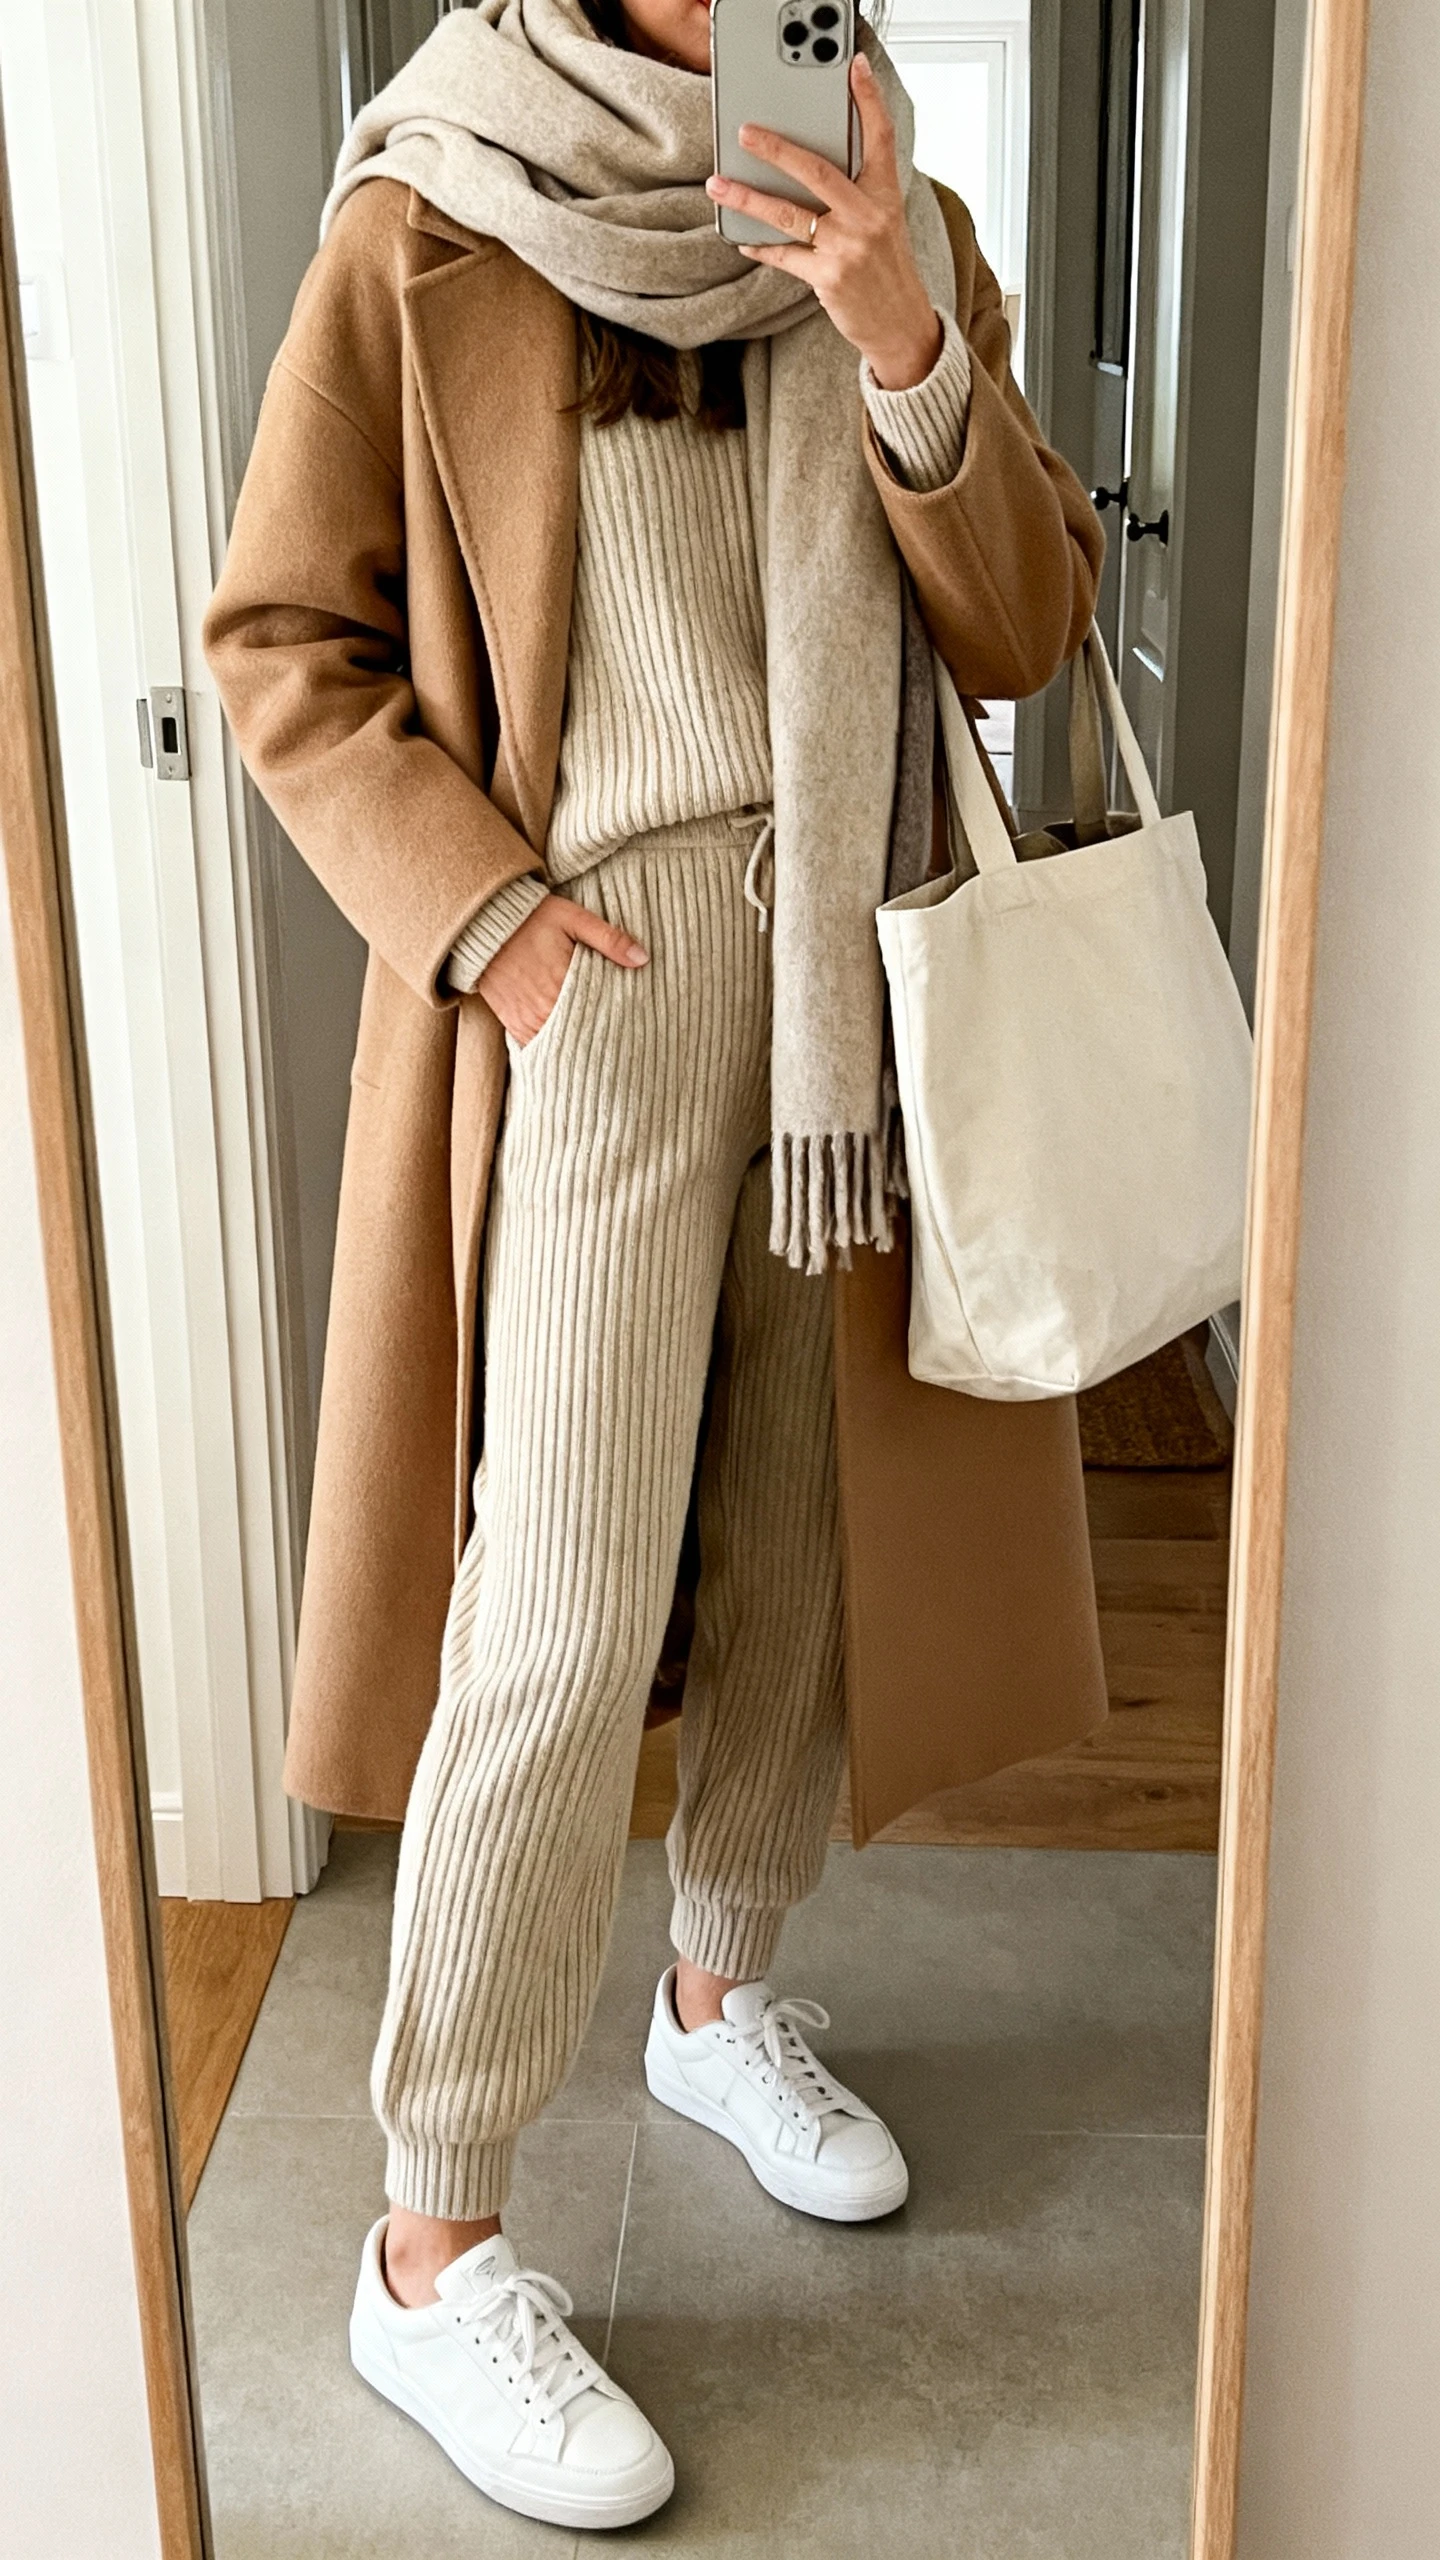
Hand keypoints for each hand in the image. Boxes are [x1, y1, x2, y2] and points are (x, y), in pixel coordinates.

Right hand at [478, 893, 646, 1044]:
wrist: (484, 922)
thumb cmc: (533, 918)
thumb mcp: (574, 918)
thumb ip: (609, 939)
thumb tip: (643, 958)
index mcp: (562, 985)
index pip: (598, 1018)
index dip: (615, 1025)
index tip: (632, 1030)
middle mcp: (543, 1009)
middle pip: (580, 1037)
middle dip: (598, 1040)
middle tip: (620, 1046)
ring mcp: (525, 1019)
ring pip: (558, 1047)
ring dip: (576, 1047)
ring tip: (597, 1051)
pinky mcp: (512, 1022)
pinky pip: (534, 1047)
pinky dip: (552, 1049)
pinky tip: (568, 1049)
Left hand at [706, 53, 943, 391]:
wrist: (901, 323)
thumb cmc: (887, 269)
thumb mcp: (884, 222)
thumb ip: (857, 192)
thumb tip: (808, 169)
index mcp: (885, 195)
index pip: (880, 137)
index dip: (869, 100)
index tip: (855, 68)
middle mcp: (868, 216)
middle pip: (817, 171)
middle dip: (776, 149)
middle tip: (745, 133)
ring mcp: (847, 248)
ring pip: (788, 214)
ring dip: (748, 198)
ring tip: (719, 185)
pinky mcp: (829, 277)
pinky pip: (784, 255)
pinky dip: (761, 246)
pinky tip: (743, 238)